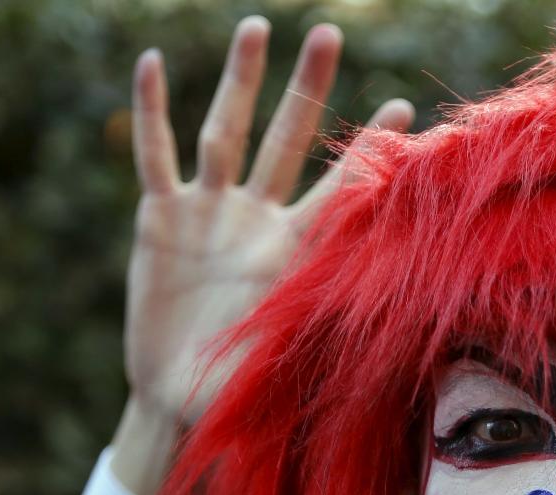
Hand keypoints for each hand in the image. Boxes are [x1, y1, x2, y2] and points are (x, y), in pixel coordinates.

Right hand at [111, 16, 413, 494]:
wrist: (179, 397)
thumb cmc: (244, 387)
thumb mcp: (291, 359)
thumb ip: (329, 335)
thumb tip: (397, 343)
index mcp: (298, 250)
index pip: (340, 188)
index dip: (368, 149)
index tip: (404, 105)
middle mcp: (258, 220)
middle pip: (286, 139)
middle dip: (306, 89)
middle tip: (330, 32)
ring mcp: (210, 214)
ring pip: (224, 132)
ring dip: (239, 81)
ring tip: (257, 27)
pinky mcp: (161, 220)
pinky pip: (156, 158)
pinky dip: (151, 113)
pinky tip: (151, 63)